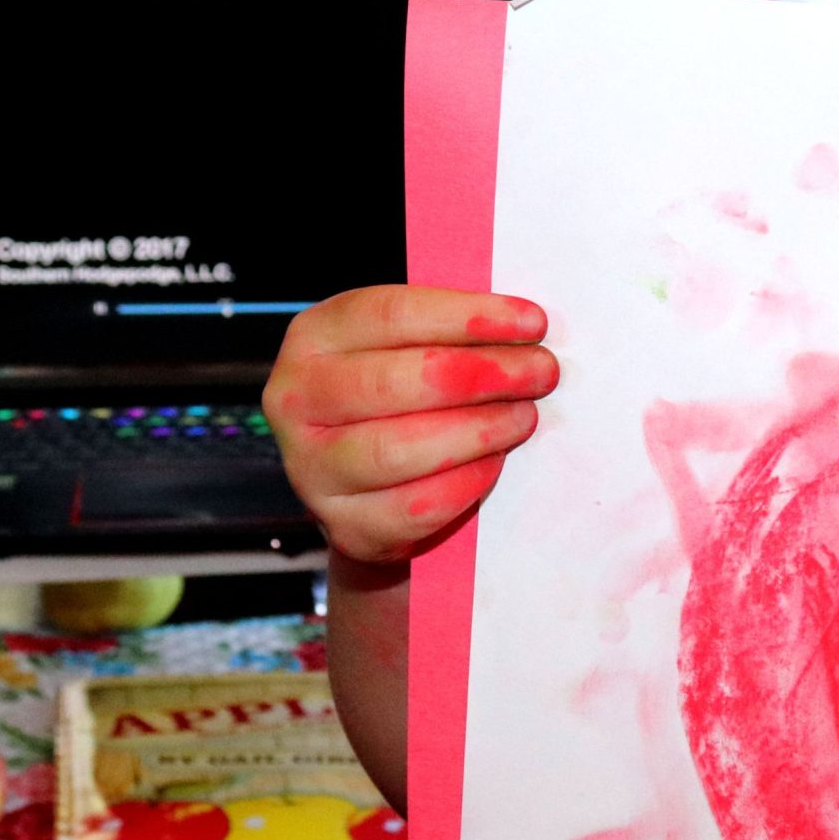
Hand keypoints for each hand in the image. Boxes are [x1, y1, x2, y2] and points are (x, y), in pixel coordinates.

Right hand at [264, 286, 558, 563]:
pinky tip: (495, 461)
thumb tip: (525, 325)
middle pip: (399, 381)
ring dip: (479, 430)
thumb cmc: (401, 397)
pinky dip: (464, 482)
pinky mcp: (343, 524)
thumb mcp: (407, 347)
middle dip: (485, 374)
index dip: (469, 317)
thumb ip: (449, 333)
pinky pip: (413, 506)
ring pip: (400, 448)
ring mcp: (310, 468)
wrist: (368, 486)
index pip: (393, 315)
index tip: (533, 323)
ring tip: (524, 416)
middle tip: (542, 372)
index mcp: (316, 336)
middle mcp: (297, 399)